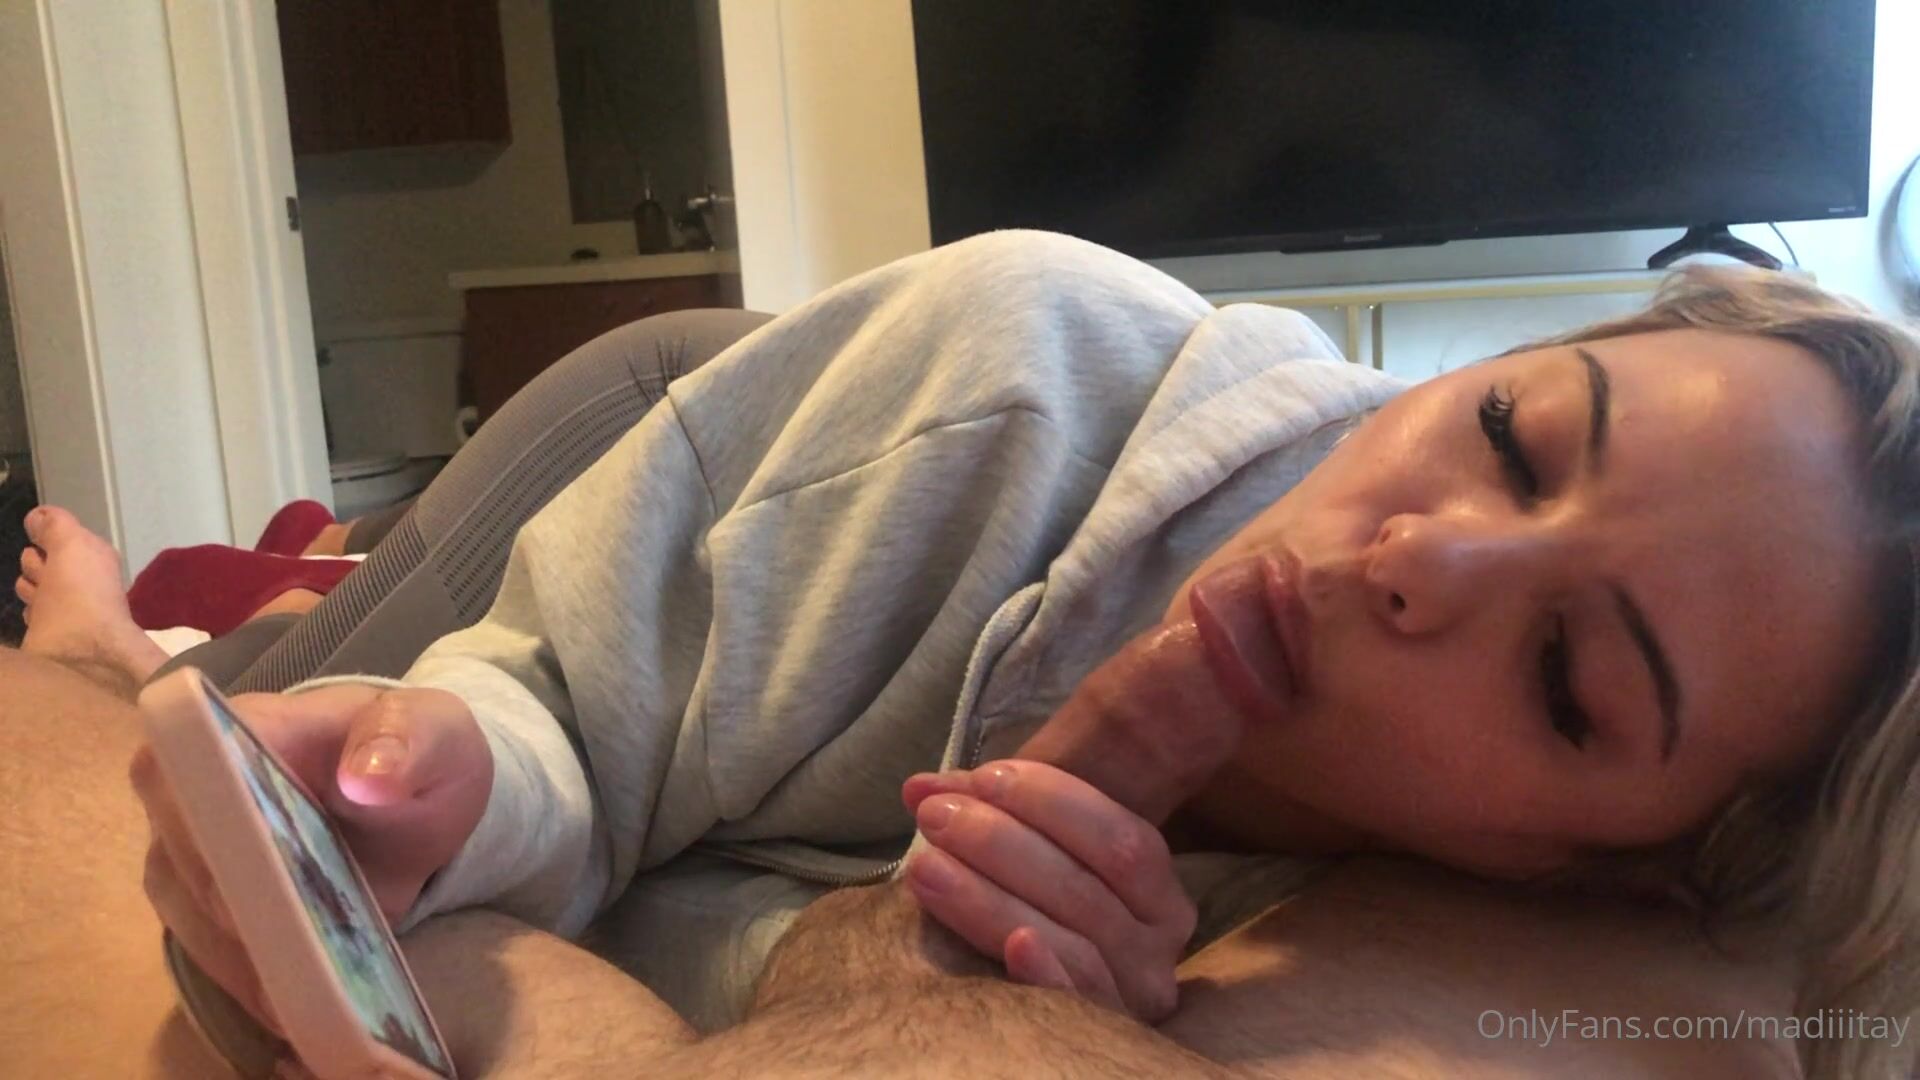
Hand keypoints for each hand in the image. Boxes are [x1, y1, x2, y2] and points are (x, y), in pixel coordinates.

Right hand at [130, 685, 491, 1027]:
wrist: (413, 794)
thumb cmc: (416, 751)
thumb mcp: (435, 733)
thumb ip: (408, 742)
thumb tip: (366, 777)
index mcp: (233, 727)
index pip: (195, 775)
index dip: (226, 827)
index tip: (277, 874)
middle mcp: (186, 791)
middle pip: (192, 863)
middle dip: (249, 906)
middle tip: (313, 944)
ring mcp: (185, 856)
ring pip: (198, 920)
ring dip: (255, 953)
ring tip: (316, 978)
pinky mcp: (203, 911)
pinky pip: (217, 955)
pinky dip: (261, 980)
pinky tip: (306, 998)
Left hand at [901, 761, 1196, 1021]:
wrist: (1055, 1018)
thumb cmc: (1042, 906)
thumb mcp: (1033, 854)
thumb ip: (986, 815)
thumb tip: (919, 788)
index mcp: (1158, 892)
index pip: (1119, 838)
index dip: (1051, 801)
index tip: (982, 779)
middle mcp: (1159, 945)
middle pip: (1087, 886)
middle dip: (1002, 841)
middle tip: (936, 816)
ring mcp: (1133, 994)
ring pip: (1074, 940)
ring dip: (993, 897)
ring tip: (926, 866)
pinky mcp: (1101, 1032)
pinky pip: (1078, 1003)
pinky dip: (1049, 973)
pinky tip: (1015, 944)